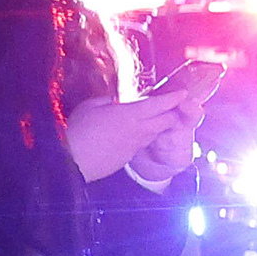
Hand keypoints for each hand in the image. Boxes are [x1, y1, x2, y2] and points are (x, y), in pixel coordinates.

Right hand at [74, 83, 212, 183]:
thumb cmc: (78, 131)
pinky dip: (142, 136)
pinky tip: (131, 133)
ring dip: (157, 124)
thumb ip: (106, 100)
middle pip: (165, 121)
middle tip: (170, 106)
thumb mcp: (90, 106)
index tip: (183, 93)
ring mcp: (134, 146)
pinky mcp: (128, 157)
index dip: (173, 98)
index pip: (159, 105)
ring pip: (154, 133)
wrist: (73, 161)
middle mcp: (137, 131)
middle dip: (172, 113)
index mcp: (129, 115)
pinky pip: (141, 143)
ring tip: (151, 117)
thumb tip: (113, 101)